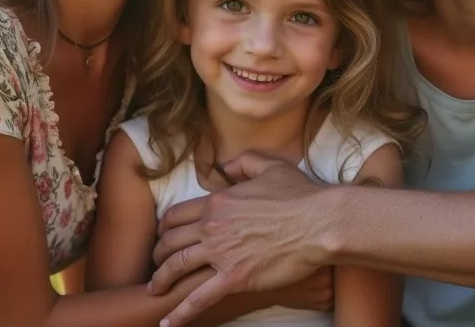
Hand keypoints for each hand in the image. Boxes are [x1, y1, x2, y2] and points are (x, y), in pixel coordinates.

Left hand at [148, 151, 334, 325]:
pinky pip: (199, 298)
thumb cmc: (299, 194)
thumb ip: (242, 163)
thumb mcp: (269, 166)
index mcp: (218, 201)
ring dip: (161, 279)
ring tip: (155, 290)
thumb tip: (225, 167)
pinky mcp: (235, 278)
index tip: (162, 236)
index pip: (176, 215)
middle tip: (156, 263)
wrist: (319, 222)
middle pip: (170, 241)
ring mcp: (222, 253)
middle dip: (158, 253)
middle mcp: (213, 226)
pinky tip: (169, 323)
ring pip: (177, 267)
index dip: (164, 228)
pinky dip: (181, 312)